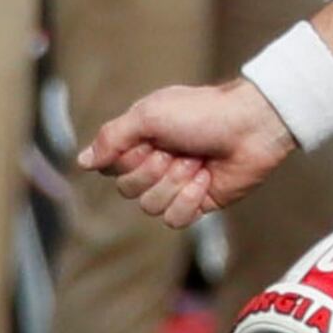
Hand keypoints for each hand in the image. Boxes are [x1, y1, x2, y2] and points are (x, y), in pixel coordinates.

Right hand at [81, 76, 294, 227]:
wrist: (250, 126)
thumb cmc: (203, 112)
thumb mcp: (149, 114)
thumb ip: (113, 137)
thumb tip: (82, 161)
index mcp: (140, 142)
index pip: (110, 167)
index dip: (126, 159)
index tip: (147, 141)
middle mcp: (155, 165)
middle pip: (127, 190)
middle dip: (153, 170)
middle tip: (178, 150)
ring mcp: (176, 186)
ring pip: (150, 207)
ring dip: (174, 183)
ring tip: (196, 162)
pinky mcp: (198, 203)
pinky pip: (175, 219)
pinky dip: (188, 200)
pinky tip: (204, 180)